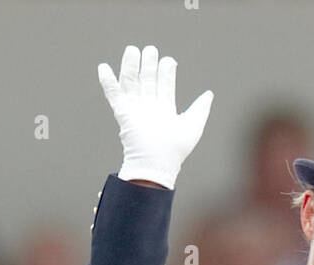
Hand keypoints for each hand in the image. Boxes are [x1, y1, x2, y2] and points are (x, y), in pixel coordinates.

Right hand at [98, 45, 212, 189]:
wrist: (156, 164)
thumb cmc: (175, 151)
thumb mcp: (193, 126)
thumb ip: (200, 109)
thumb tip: (209, 94)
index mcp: (164, 111)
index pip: (164, 86)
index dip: (167, 72)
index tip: (169, 60)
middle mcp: (149, 109)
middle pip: (147, 81)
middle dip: (149, 65)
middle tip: (151, 50)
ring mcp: (135, 110)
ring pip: (131, 83)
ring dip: (130, 67)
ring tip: (133, 50)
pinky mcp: (123, 114)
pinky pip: (113, 95)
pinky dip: (108, 82)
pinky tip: (104, 67)